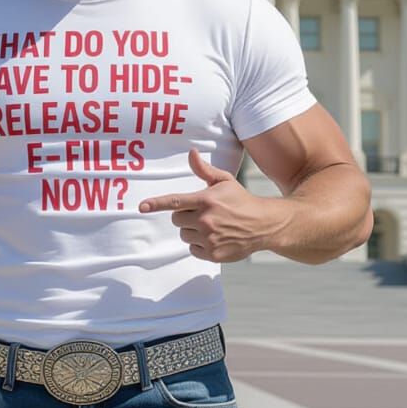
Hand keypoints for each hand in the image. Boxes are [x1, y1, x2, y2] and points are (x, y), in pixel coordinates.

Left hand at [139, 149, 284, 262]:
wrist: (264, 224)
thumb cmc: (241, 200)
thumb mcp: (224, 181)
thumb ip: (204, 170)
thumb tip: (191, 153)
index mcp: (205, 200)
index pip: (175, 202)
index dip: (156, 204)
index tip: (142, 207)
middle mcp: (205, 220)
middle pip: (177, 220)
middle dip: (185, 216)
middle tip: (202, 213)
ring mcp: (209, 238)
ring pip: (184, 235)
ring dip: (192, 231)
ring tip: (211, 225)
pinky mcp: (213, 254)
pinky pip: (193, 249)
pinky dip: (199, 245)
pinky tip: (214, 238)